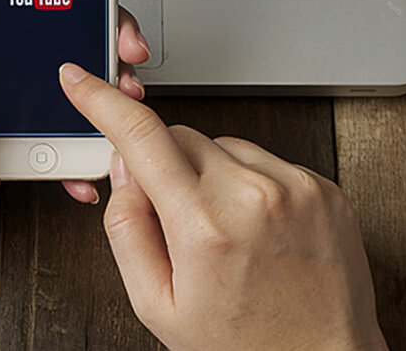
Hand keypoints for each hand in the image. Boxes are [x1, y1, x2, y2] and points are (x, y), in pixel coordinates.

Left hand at [0, 0, 148, 269]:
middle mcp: (3, 62)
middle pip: (75, 29)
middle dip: (113, 32)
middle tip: (130, 48)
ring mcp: (19, 101)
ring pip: (86, 82)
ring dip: (114, 91)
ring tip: (125, 103)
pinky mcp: (29, 141)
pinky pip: (74, 136)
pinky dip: (89, 147)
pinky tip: (93, 158)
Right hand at [59, 63, 386, 350]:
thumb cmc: (243, 345)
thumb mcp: (156, 304)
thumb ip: (126, 229)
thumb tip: (123, 170)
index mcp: (203, 226)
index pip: (139, 137)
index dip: (101, 101)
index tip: (82, 79)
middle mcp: (253, 195)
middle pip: (180, 137)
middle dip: (165, 167)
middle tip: (178, 224)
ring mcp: (295, 187)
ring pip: (224, 146)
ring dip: (211, 175)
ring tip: (227, 235)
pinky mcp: (323, 187)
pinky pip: (267, 161)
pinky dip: (252, 185)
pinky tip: (258, 232)